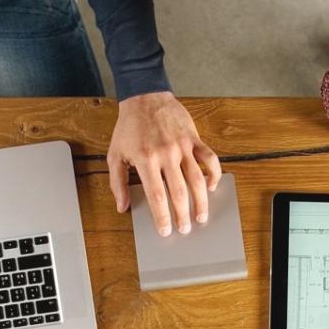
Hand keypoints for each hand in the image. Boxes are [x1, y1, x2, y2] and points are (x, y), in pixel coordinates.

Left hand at [107, 92, 221, 237]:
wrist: (144, 97)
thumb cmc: (129, 127)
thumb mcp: (115, 154)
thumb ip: (118, 182)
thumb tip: (122, 206)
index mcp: (145, 160)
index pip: (157, 196)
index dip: (163, 216)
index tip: (166, 231)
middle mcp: (165, 154)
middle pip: (179, 192)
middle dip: (183, 215)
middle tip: (185, 230)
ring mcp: (182, 146)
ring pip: (197, 179)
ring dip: (201, 201)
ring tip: (201, 217)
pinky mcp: (194, 138)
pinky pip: (209, 158)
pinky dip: (213, 174)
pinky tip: (212, 186)